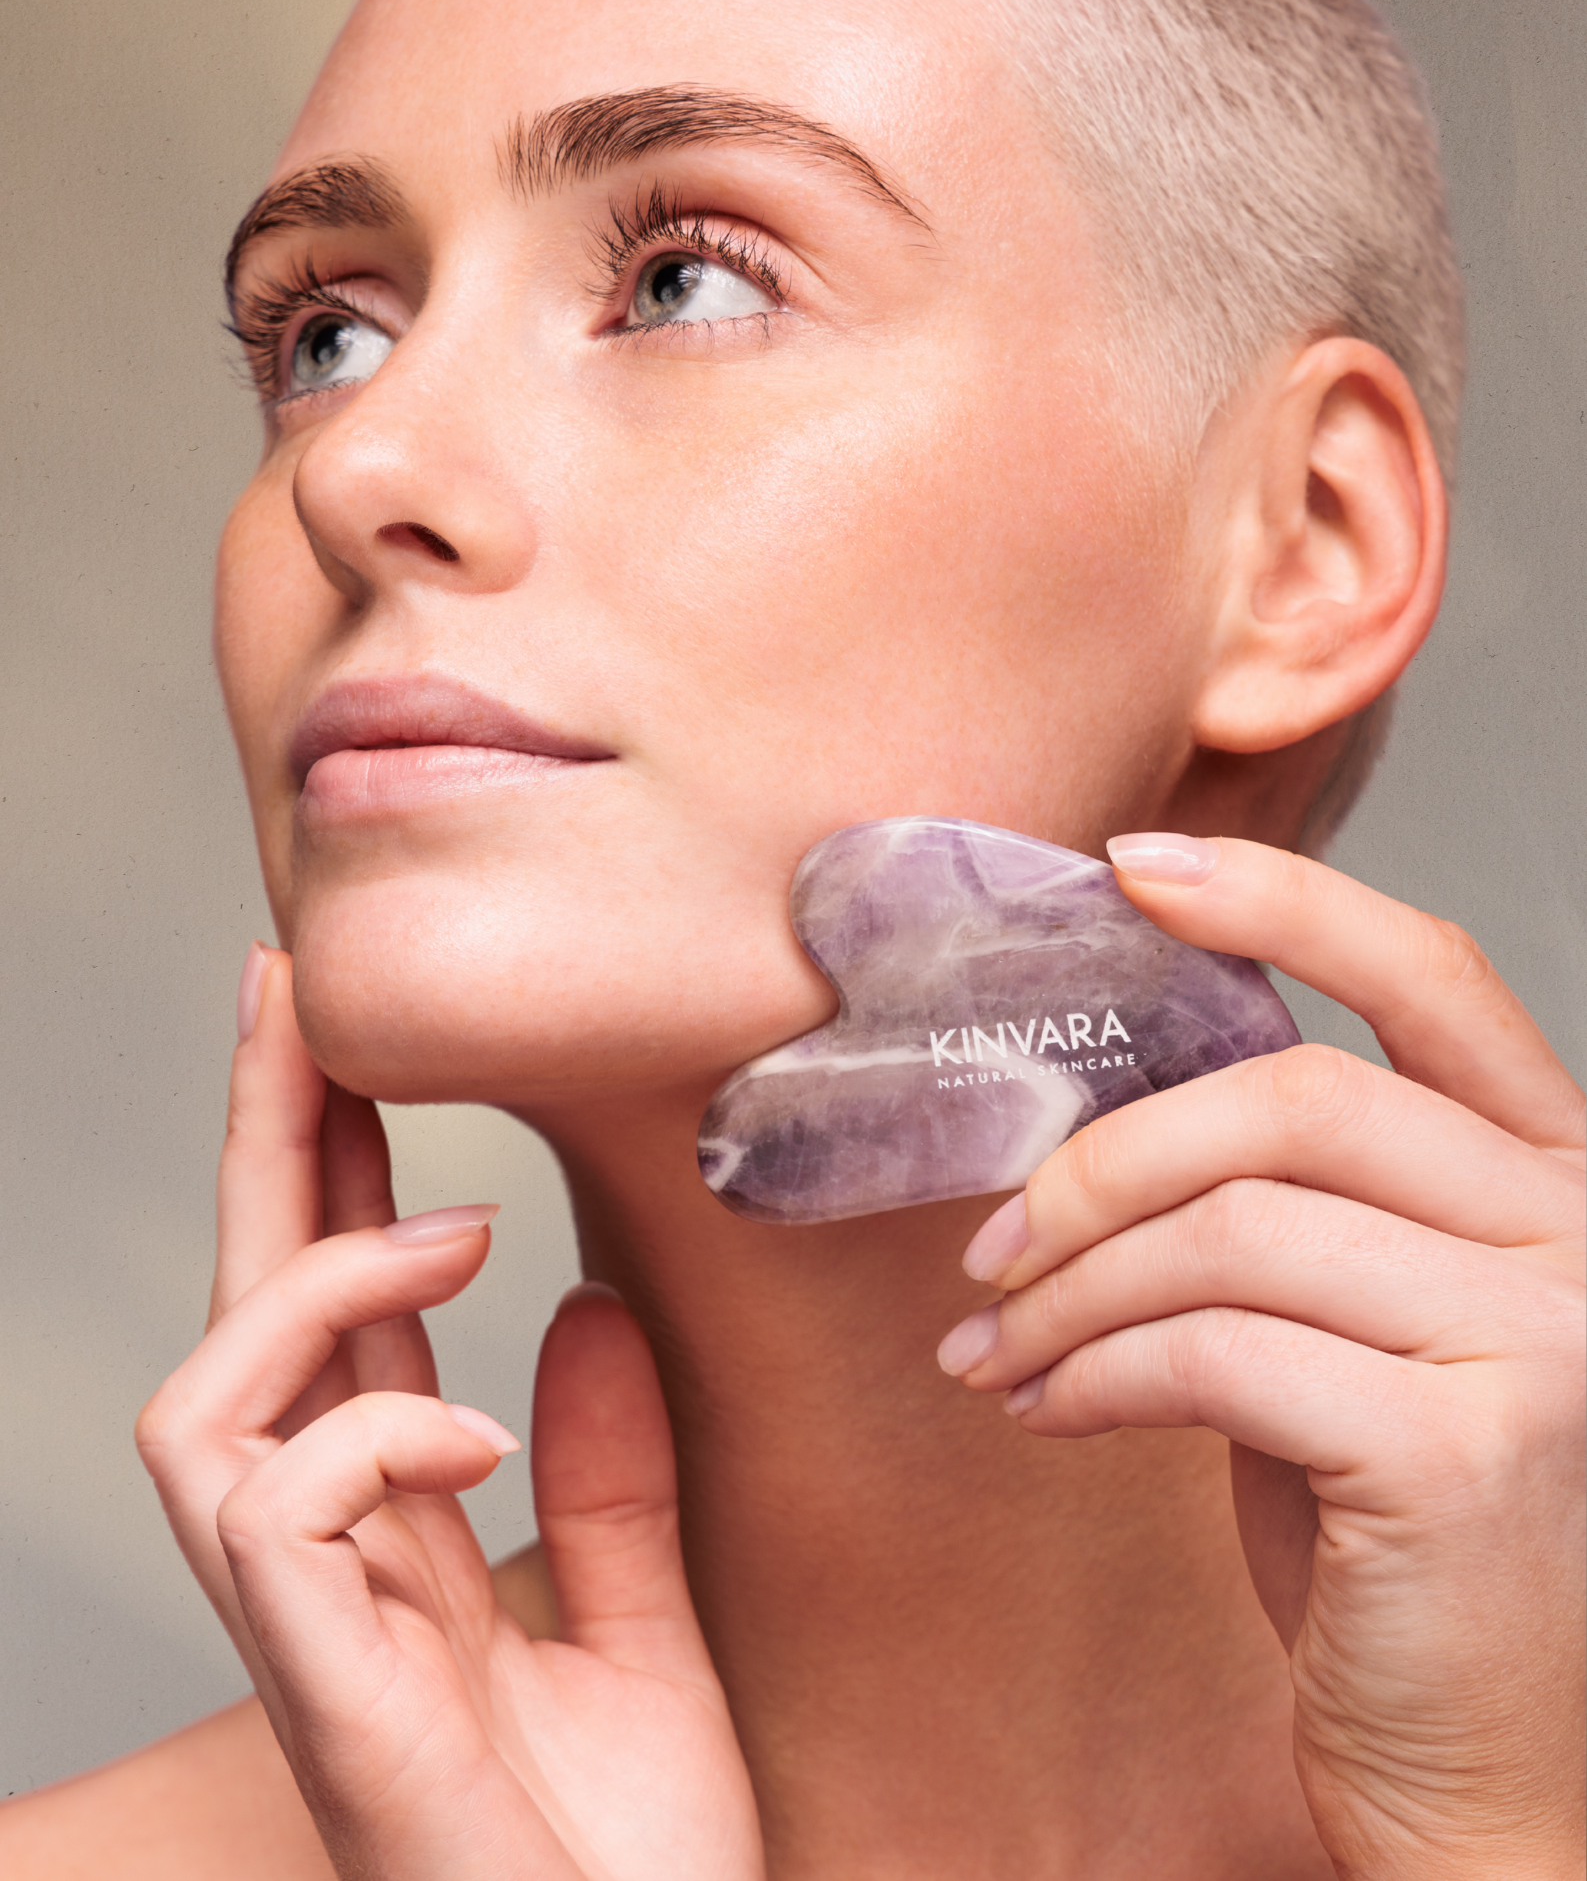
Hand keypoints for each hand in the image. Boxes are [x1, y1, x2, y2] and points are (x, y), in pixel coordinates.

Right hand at [137, 950, 763, 1879]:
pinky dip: (372, 1432)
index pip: (334, 1323)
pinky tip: (470, 1426)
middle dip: (263, 1147)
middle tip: (286, 990)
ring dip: (312, 1282)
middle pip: (249, 1319)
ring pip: (201, 1404)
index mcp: (400, 1541)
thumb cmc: (634, 1867)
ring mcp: (313, 1636)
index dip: (329, 1178)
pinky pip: (278, 1510)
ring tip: (449, 1231)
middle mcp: (331, 1570)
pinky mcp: (327, 1696)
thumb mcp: (649, 1632)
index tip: (346, 1041)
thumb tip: (574, 1310)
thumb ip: (612, 1479)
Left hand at [937, 837, 1584, 1878]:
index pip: (1432, 977)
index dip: (1281, 901)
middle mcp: (1579, 1240)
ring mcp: (1545, 1343)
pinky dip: (1093, 1370)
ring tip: (999, 1345)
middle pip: (1295, 1099)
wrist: (1490, 1773)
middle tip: (999, 1236)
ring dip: (1074, 1285)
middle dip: (1107, 1155)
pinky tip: (1045, 1408)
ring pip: (1235, 1228)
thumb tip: (1097, 1114)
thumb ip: (1284, 1208)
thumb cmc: (1398, 1542)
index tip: (1132, 868)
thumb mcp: (1355, 1330)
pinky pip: (1215, 1351)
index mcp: (1556, 1179)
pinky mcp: (1464, 1451)